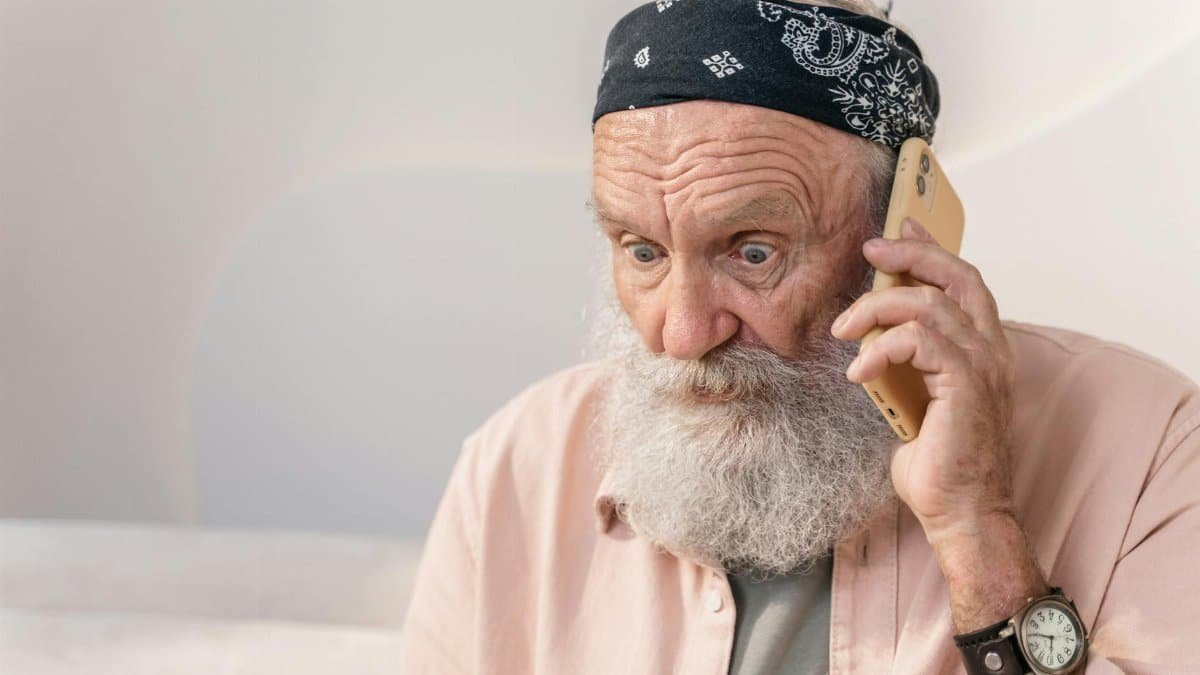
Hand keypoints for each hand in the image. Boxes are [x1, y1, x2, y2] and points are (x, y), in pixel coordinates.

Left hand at [830, 217, 1016, 542]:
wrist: (959, 511)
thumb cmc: (938, 461)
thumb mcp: (916, 396)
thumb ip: (907, 361)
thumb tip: (871, 333)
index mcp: (983, 348)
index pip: (964, 281)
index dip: (931, 249)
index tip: (897, 231)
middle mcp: (992, 350)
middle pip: (957, 276)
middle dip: (911, 253)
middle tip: (871, 249)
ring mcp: (984, 367)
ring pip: (930, 305)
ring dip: (877, 308)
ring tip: (844, 328)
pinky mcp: (966, 386)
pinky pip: (919, 342)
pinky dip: (881, 347)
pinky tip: (859, 369)